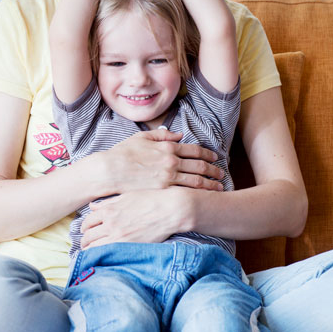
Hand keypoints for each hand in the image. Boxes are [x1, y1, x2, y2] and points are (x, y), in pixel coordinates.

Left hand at [80, 188, 186, 248]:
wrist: (170, 210)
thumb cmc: (151, 199)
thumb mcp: (127, 196)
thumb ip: (108, 203)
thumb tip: (92, 207)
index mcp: (109, 210)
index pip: (88, 222)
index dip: (84, 227)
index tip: (86, 231)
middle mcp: (111, 224)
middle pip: (88, 236)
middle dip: (85, 240)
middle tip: (85, 243)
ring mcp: (119, 237)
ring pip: (95, 247)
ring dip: (90, 250)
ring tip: (91, 252)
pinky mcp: (129, 247)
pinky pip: (108, 254)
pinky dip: (101, 256)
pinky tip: (102, 257)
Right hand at [96, 129, 222, 192]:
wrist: (110, 170)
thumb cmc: (123, 153)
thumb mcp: (142, 137)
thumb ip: (162, 135)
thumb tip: (179, 135)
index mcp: (167, 147)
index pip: (194, 150)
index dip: (207, 153)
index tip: (215, 157)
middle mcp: (171, 161)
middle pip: (200, 166)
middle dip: (213, 170)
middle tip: (222, 173)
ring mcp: (168, 177)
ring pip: (196, 181)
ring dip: (210, 184)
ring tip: (219, 187)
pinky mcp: (162, 190)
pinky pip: (185, 192)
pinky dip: (198, 194)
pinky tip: (204, 197)